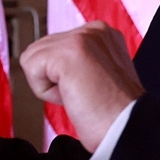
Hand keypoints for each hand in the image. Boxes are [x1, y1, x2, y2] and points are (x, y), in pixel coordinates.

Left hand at [20, 21, 143, 150]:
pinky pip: (31, 68)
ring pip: (33, 59)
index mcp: (103, 35)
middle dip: (56, 79)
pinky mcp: (68, 51)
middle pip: (40, 50)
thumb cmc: (115, 116)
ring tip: (81, 95)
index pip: (54, 47)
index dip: (63, 77)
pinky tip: (74, 96)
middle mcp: (94, 30)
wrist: (128, 129)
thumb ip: (79, 63)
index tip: (90, 90)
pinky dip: (46, 92)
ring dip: (51, 87)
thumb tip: (51, 67)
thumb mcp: (99, 77)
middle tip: (85, 95)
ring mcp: (82, 37)